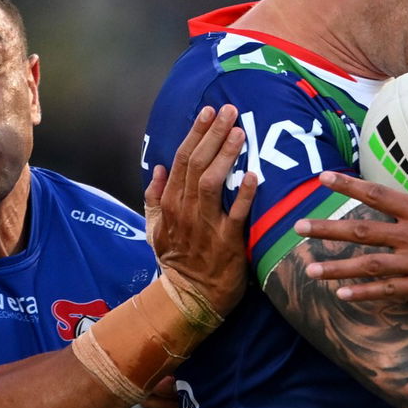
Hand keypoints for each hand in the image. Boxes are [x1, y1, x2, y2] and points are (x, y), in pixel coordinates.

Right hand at [146, 104, 257, 323]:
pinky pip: (236, 214)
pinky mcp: (227, 242)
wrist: (191, 298)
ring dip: (226, 155)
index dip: (195, 134)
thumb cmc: (177, 262)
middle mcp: (185, 211)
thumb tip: (157, 169)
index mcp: (170, 205)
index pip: (180, 161)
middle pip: (196, 164)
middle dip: (213, 134)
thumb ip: (154, 198)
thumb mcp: (155, 230)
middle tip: (229, 110)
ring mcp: (205, 226)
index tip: (208, 112)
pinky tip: (253, 176)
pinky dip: (244, 195)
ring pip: (212, 182)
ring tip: (240, 132)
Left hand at [297, 134, 407, 304]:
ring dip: (337, 268)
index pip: (377, 193)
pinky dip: (364, 293)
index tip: (323, 179)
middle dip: (327, 229)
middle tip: (297, 228)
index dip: (348, 185)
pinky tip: (342, 296)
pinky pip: (389, 291)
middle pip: (362, 230)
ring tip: (310, 270)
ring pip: (369, 265)